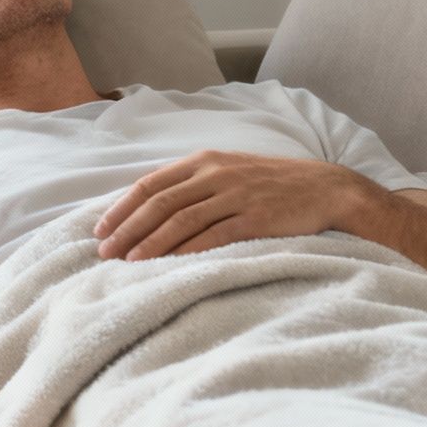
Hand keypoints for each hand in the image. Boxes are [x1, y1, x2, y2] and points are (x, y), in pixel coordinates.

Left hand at [94, 149, 369, 260]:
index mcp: (203, 161)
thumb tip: (149, 209)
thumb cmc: (271, 184)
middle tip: (104, 252)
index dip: (122, 208)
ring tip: (128, 262)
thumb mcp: (228, 172)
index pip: (150, 184)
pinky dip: (186, 251)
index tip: (100, 230)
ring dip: (150, 243)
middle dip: (127, 229)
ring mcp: (235, 195)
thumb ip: (193, 185)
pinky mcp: (255, 218)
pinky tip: (168, 265)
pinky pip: (213, 236)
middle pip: (159, 203)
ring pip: (180, 220)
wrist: (326, 188)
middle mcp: (215, 174)